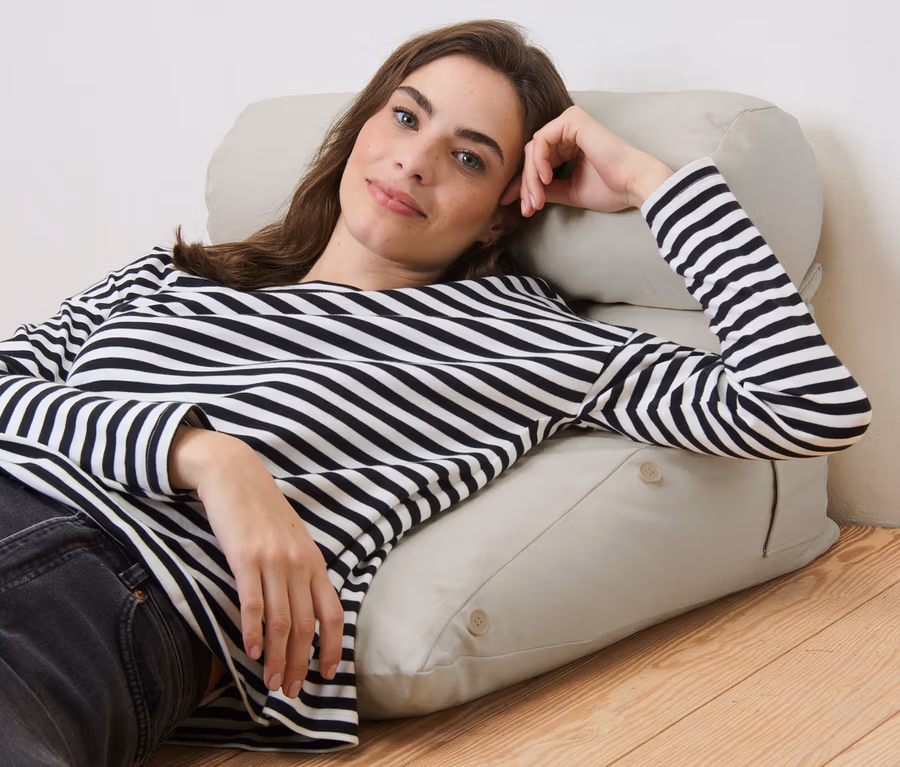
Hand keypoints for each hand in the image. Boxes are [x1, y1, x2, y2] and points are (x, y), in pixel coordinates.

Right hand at [169, 426, 343, 697]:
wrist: (235, 474)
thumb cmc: (262, 511)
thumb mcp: (292, 540)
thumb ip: (299, 572)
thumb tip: (302, 611)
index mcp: (314, 561)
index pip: (332, 614)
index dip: (333, 647)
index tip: (327, 675)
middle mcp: (299, 564)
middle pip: (305, 626)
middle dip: (299, 664)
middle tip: (290, 691)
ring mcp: (273, 560)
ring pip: (280, 621)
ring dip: (275, 658)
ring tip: (270, 683)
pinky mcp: (245, 557)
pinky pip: (252, 603)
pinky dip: (252, 632)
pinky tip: (249, 652)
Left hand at [500, 105, 673, 215]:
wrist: (633, 184)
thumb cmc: (610, 189)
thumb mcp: (570, 191)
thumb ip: (547, 189)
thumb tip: (522, 196)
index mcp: (569, 144)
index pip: (537, 161)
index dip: (524, 185)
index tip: (519, 207)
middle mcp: (568, 130)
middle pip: (532, 155)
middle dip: (526, 184)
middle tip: (527, 208)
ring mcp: (570, 122)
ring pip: (534, 149)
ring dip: (530, 178)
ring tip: (537, 200)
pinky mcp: (572, 120)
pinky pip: (541, 140)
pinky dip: (538, 162)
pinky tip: (546, 179)